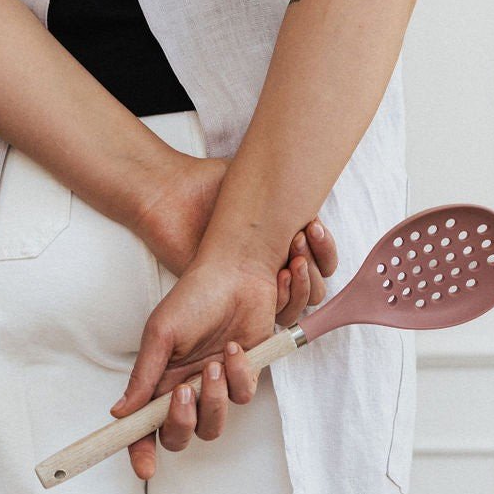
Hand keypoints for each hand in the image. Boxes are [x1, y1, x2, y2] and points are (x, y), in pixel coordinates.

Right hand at [108, 253, 281, 479]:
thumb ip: (143, 377)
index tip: (144, 469)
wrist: (238, 273)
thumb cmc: (194, 296)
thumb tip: (119, 414)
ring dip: (214, 399)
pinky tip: (234, 348)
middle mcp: (184, 389)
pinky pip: (242, 395)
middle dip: (180, 423)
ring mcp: (214, 386)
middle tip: (184, 393)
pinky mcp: (243, 376)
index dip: (140, 451)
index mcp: (157, 381)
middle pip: (178, 436)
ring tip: (213, 364)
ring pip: (213, 424)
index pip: (143, 427)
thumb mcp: (162, 333)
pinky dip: (239, 374)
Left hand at [133, 151, 337, 321]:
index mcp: (279, 239)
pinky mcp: (237, 301)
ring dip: (306, 279)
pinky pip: (277, 313)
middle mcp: (271, 264)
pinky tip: (279, 273)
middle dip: (318, 261)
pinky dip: (287, 295)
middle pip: (315, 282)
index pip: (320, 257)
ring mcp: (255, 286)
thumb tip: (316, 192)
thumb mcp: (257, 179)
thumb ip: (289, 188)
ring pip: (301, 301)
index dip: (324, 247)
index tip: (313, 226)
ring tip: (292, 253)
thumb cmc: (208, 183)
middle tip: (302, 236)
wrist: (170, 195)